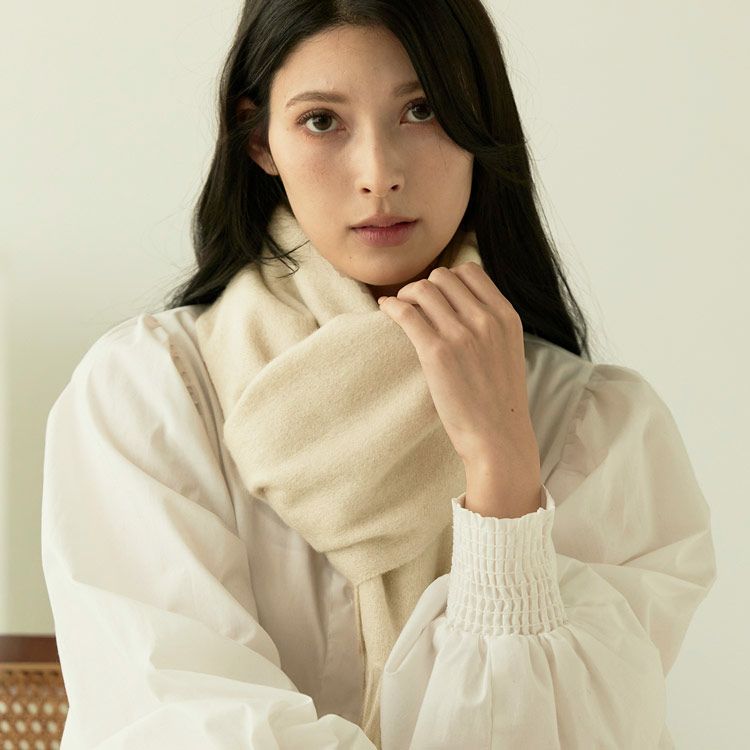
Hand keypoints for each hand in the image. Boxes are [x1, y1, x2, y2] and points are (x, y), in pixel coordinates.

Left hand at [377, 262, 540, 508]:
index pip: (470, 271)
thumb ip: (490, 324)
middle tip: (414, 306)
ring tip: (400, 310)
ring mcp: (462, 334)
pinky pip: (405, 313)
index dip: (448, 279)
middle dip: (425, 287)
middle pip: (443, 276)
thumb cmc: (499, 402)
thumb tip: (461, 304)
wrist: (498, 438)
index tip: (436, 296)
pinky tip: (385, 311)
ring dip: (406, 295)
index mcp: (506, 316)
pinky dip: (391, 306)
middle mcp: (486, 319)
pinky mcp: (437, 352)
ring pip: (423, 289)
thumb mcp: (508, 351)